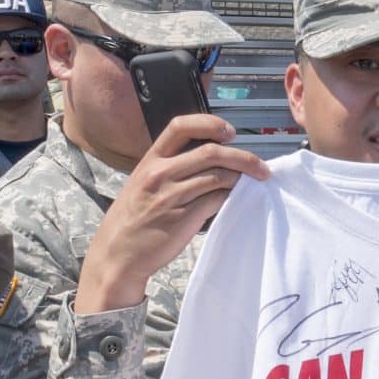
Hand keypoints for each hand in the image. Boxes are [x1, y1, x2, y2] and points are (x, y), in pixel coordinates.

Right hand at [76, 115, 269, 313]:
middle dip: (243, 157)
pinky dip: (233, 197)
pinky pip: (218, 200)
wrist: (117, 254)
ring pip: (220, 176)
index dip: (210, 124)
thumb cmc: (133, 219)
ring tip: (255, 183)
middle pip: (211, 152)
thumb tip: (214, 158)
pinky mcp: (184, 217)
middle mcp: (160, 173)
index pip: (181, 126)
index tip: (230, 133)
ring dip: (243, 178)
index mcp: (150, 160)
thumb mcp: (143, 182)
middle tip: (261, 166)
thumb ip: (172, 167)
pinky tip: (238, 200)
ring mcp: (172, 195)